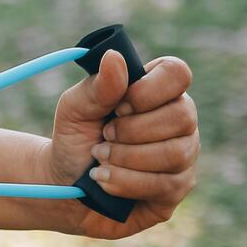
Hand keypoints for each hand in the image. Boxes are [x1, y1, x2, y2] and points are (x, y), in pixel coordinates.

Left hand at [45, 50, 198, 238]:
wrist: (63, 185)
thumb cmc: (74, 140)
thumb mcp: (74, 110)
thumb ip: (96, 87)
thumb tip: (114, 57)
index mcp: (159, 92)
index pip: (177, 73)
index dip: (148, 90)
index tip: (118, 106)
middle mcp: (180, 121)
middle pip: (182, 116)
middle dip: (132, 130)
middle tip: (103, 137)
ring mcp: (183, 156)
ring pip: (174, 153)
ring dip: (126, 157)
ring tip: (98, 159)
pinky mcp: (176, 189)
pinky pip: (164, 184)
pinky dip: (125, 181)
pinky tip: (103, 180)